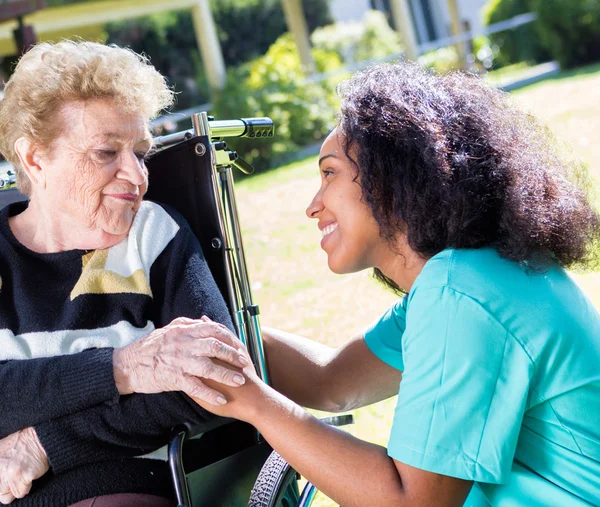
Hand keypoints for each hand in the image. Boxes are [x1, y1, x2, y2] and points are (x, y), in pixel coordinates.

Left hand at [0, 427, 48, 503]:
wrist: (42, 438)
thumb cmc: (25, 443)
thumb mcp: (4, 449)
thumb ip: (0, 464)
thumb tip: (0, 482)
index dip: (2, 481)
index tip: (7, 477)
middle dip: (8, 486)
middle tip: (17, 475)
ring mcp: (8, 472)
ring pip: (7, 496)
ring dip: (16, 488)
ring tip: (23, 474)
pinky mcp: (21, 476)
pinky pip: (20, 493)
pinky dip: (27, 487)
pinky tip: (30, 474)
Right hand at [113, 317, 248, 405]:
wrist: (128, 364)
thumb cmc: (149, 347)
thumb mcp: (169, 330)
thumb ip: (187, 324)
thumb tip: (204, 321)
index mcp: (184, 331)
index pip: (213, 330)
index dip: (229, 337)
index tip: (239, 344)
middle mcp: (184, 344)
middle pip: (215, 347)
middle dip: (232, 354)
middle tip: (244, 362)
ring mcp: (180, 362)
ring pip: (208, 367)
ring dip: (226, 374)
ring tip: (239, 380)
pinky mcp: (174, 379)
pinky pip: (196, 387)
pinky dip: (209, 394)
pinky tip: (221, 399)